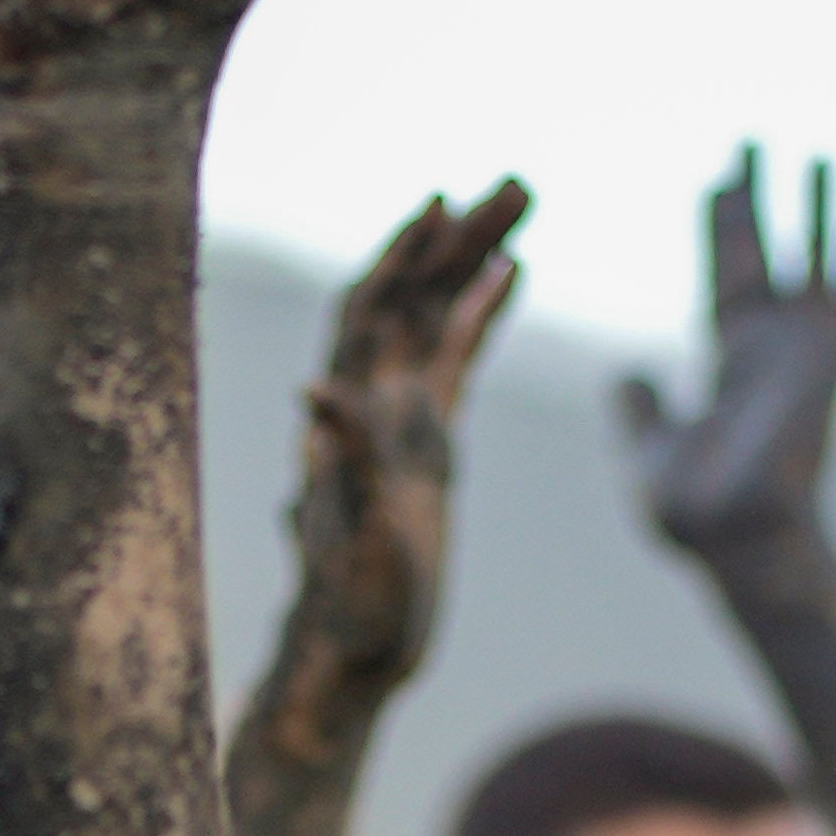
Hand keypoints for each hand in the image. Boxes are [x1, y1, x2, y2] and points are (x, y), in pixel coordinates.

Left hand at [282, 179, 530, 693]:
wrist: (354, 652)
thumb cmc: (349, 607)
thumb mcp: (351, 537)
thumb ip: (340, 463)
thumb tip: (314, 392)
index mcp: (351, 417)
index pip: (370, 313)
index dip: (400, 255)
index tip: (439, 203)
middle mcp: (370, 404)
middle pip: (411, 297)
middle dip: (457, 237)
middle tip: (517, 183)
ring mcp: (399, 418)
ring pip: (435, 317)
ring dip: (472, 258)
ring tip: (521, 199)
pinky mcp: (426, 443)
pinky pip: (453, 359)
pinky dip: (480, 312)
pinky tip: (512, 272)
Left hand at [617, 149, 835, 567]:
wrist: (740, 539)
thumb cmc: (696, 513)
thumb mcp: (649, 451)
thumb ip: (641, 410)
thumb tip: (629, 376)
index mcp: (727, 365)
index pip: (724, 278)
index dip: (722, 230)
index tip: (720, 180)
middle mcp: (768, 351)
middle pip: (762, 256)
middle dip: (757, 201)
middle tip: (752, 144)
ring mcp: (801, 355)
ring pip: (812, 265)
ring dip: (815, 214)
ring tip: (820, 157)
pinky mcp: (827, 364)